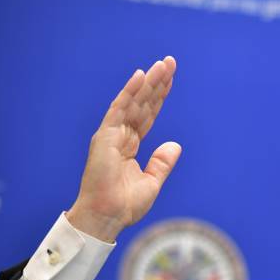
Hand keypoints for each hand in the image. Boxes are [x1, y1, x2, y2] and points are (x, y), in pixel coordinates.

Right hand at [66, 57, 180, 241]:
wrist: (107, 217)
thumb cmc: (124, 205)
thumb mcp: (152, 182)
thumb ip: (162, 163)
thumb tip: (175, 145)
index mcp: (130, 146)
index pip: (147, 115)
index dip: (159, 97)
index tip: (170, 80)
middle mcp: (121, 136)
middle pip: (142, 104)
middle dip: (156, 83)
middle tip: (170, 62)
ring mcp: (111, 135)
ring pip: (133, 102)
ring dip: (147, 82)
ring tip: (162, 64)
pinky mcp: (104, 137)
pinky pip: (119, 109)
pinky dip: (129, 92)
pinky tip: (140, 76)